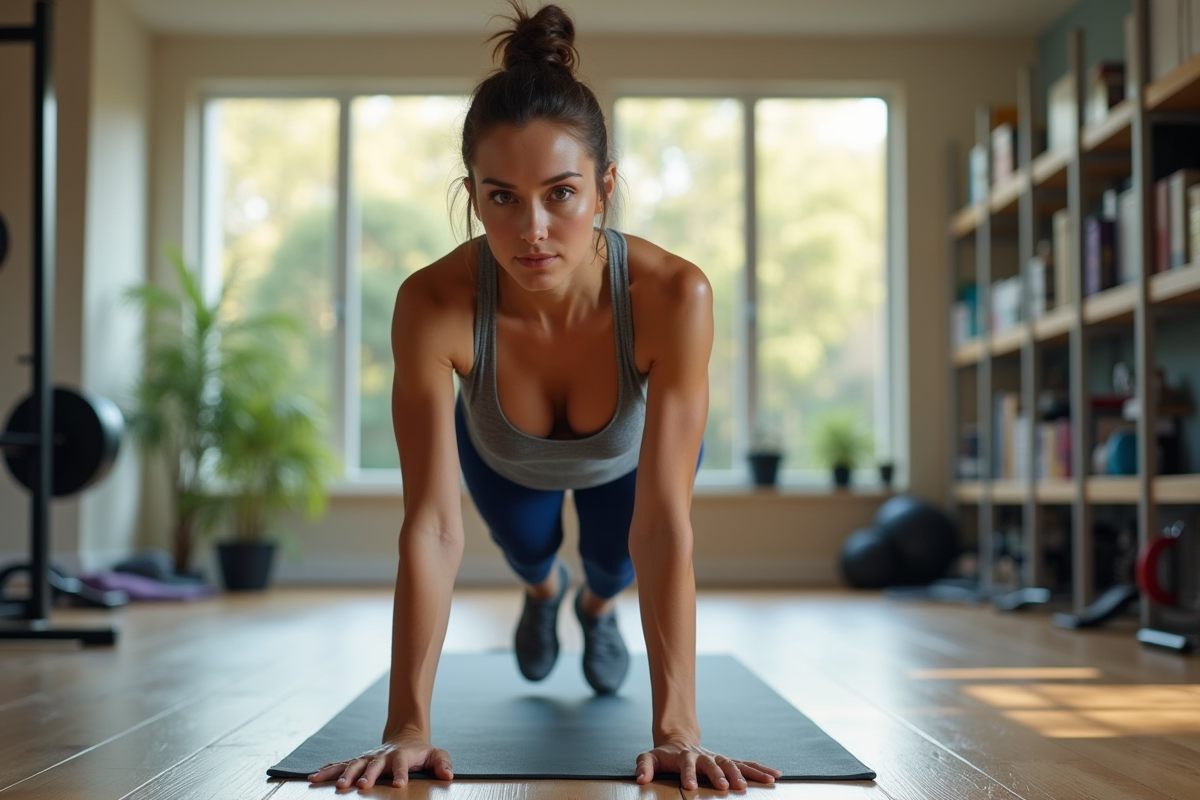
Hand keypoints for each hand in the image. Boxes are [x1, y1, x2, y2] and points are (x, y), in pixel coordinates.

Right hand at [306, 736, 452, 789]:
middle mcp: (381, 755)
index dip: (400, 773)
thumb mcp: (436, 754)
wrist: (405, 736)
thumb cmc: (421, 751)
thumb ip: (443, 763)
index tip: (400, 785)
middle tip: (361, 786)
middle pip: (372, 764)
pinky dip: (327, 770)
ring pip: (352, 764)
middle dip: (366, 775)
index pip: (401, 764)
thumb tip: (448, 775)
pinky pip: (340, 765)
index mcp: (400, 754)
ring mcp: (368, 757)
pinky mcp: (358, 761)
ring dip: (342, 774)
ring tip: (331, 785)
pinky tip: (314, 778)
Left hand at [635, 739, 781, 790]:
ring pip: (733, 763)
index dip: (688, 775)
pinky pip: (744, 764)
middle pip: (715, 763)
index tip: (688, 787)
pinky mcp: (726, 761)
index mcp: (684, 756)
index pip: (686, 765)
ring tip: (765, 782)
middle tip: (727, 787)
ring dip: (747, 773)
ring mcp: (717, 758)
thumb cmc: (663, 754)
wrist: (678, 739)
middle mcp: (704, 756)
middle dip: (722, 774)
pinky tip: (774, 775)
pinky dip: (759, 769)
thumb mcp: (649, 757)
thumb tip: (640, 779)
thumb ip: (644, 766)